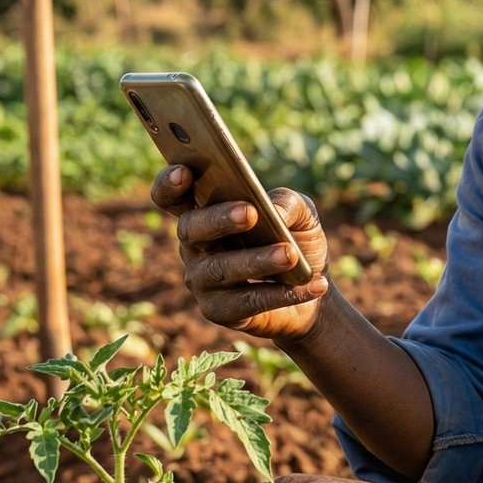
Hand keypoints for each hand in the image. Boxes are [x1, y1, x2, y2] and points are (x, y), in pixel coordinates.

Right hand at [150, 165, 331, 339]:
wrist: (312, 290)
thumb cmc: (296, 241)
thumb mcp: (301, 214)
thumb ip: (288, 202)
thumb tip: (273, 211)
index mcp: (204, 213)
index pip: (172, 197)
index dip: (169, 184)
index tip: (184, 171)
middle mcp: (194, 246)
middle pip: (190, 228)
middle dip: (218, 219)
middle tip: (249, 213)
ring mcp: (201, 280)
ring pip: (221, 268)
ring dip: (257, 260)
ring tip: (290, 254)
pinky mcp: (219, 311)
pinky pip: (246, 302)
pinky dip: (282, 293)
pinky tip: (312, 285)